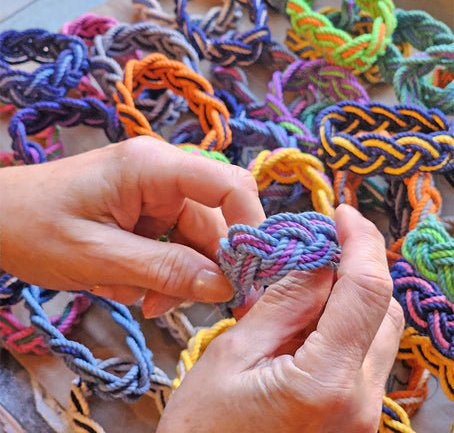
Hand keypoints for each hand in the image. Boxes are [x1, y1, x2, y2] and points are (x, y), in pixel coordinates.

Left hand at [0, 137, 264, 315]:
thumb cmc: (33, 227)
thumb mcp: (98, 257)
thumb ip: (165, 271)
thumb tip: (224, 285)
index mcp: (153, 166)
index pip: (229, 185)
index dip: (250, 226)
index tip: (248, 275)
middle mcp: (164, 172)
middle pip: (215, 220)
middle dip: (205, 267)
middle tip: (175, 305)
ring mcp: (158, 191)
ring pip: (197, 239)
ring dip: (179, 276)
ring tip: (143, 301)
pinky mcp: (149, 210)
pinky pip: (176, 245)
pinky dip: (163, 273)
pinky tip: (134, 289)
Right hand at [157, 205, 403, 432]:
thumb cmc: (203, 429)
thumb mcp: (233, 353)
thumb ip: (282, 303)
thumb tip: (317, 262)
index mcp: (326, 382)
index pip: (366, 290)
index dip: (360, 241)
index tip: (343, 215)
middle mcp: (362, 403)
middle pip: (382, 308)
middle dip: (353, 269)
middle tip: (313, 253)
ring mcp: (365, 416)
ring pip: (379, 331)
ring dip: (349, 298)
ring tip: (301, 293)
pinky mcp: (358, 420)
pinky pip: (365, 356)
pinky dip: (344, 327)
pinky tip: (306, 326)